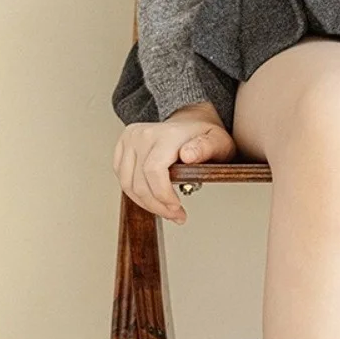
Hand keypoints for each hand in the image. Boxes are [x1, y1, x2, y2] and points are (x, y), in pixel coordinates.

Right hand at [112, 101, 236, 223]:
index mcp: (166, 134)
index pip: (154, 171)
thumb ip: (206, 148)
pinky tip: (153, 200)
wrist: (189, 123)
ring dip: (146, 204)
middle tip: (176, 216)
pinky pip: (123, 180)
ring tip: (165, 211)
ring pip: (127, 184)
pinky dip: (137, 195)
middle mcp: (143, 135)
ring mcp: (130, 140)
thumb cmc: (203, 136)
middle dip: (158, 206)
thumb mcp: (217, 142)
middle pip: (140, 182)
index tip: (177, 208)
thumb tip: (187, 155)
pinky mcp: (122, 148)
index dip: (163, 195)